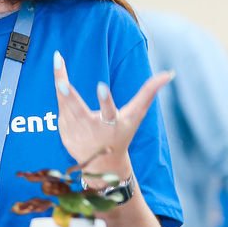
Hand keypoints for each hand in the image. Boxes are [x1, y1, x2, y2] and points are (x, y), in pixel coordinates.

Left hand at [53, 50, 172, 170]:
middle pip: (79, 111)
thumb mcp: (135, 116)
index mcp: (110, 124)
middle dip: (70, 97)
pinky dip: (61, 93)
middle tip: (61, 83)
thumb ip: (149, 93)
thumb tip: (169, 73)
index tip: (101, 86)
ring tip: (58, 60)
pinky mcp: (64, 131)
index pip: (108, 111)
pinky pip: (61, 107)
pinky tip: (60, 77)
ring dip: (61, 86)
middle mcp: (91, 128)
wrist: (102, 166)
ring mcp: (75, 131)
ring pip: (65, 105)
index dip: (105, 100)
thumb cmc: (121, 134)